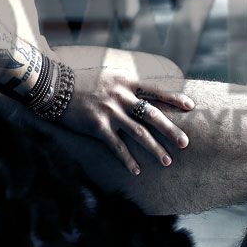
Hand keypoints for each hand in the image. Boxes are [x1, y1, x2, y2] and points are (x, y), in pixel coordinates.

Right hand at [58, 65, 194, 174]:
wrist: (54, 85)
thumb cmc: (82, 80)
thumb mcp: (108, 75)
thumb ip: (125, 85)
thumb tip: (141, 93)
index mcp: (126, 82)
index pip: (156, 90)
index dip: (174, 98)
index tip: (191, 105)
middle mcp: (122, 96)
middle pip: (153, 115)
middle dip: (171, 130)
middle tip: (186, 143)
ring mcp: (110, 111)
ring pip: (139, 133)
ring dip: (154, 149)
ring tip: (167, 161)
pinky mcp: (97, 126)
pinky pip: (117, 146)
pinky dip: (128, 160)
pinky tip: (136, 171)